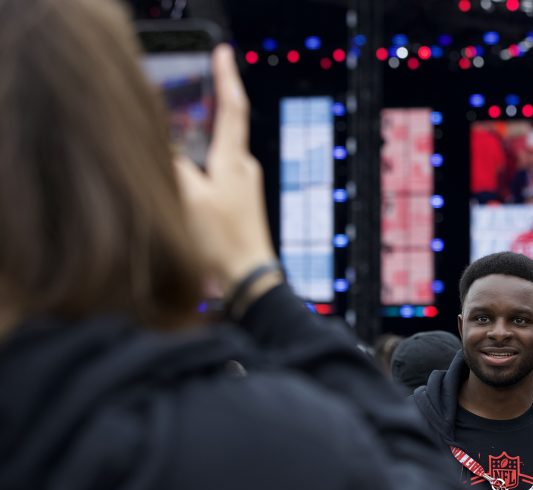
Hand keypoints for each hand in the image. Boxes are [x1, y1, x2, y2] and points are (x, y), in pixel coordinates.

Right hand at [175, 44, 275, 293]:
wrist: (249, 280)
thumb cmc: (221, 243)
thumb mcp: (188, 199)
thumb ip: (176, 166)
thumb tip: (170, 149)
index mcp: (234, 161)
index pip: (232, 108)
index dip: (226, 77)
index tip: (223, 53)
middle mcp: (245, 168)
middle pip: (220, 130)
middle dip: (199, 119)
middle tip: (178, 117)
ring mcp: (245, 186)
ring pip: (214, 156)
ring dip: (195, 154)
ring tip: (175, 171)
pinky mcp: (241, 202)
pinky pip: (216, 176)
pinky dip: (199, 174)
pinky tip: (185, 193)